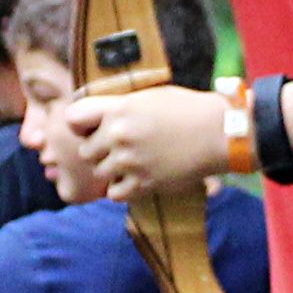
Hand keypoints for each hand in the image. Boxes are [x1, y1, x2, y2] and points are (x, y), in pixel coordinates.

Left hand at [63, 82, 227, 197]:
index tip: (90, 130)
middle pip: (86, 152)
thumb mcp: (148, 98)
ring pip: (100, 173)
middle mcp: (119, 135)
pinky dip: (122, 189)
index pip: (73, 119)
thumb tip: (97, 118)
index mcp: (118, 109)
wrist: (218, 133)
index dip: (79, 126)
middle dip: (99, 152)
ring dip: (112, 171)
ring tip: (133, 164)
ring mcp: (130, 161)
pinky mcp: (143, 183)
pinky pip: (115, 194)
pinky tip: (136, 179)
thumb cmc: (187, 110)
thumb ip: (120, 108)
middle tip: (120, 150)